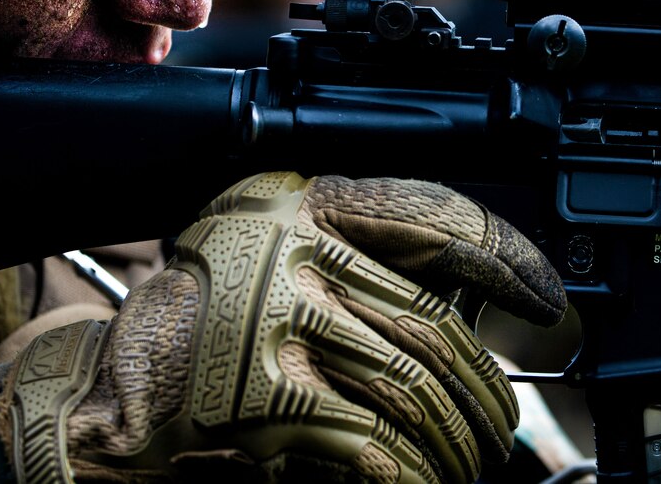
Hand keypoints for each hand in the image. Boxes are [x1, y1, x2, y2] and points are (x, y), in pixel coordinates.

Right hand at [0, 171, 565, 482]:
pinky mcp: (265, 406)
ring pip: (415, 390)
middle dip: (482, 388)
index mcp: (302, 204)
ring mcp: (277, 329)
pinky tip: (422, 477)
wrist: (111, 396)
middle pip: (432, 327)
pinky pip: (376, 445)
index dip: (506, 257)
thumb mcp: (278, 253)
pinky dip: (414, 471)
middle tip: (497, 423)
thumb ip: (358, 257)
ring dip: (457, 438)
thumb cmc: (208, 320)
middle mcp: (291, 255)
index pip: (432, 215)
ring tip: (468, 459)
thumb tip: (471, 302)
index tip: (549, 300)